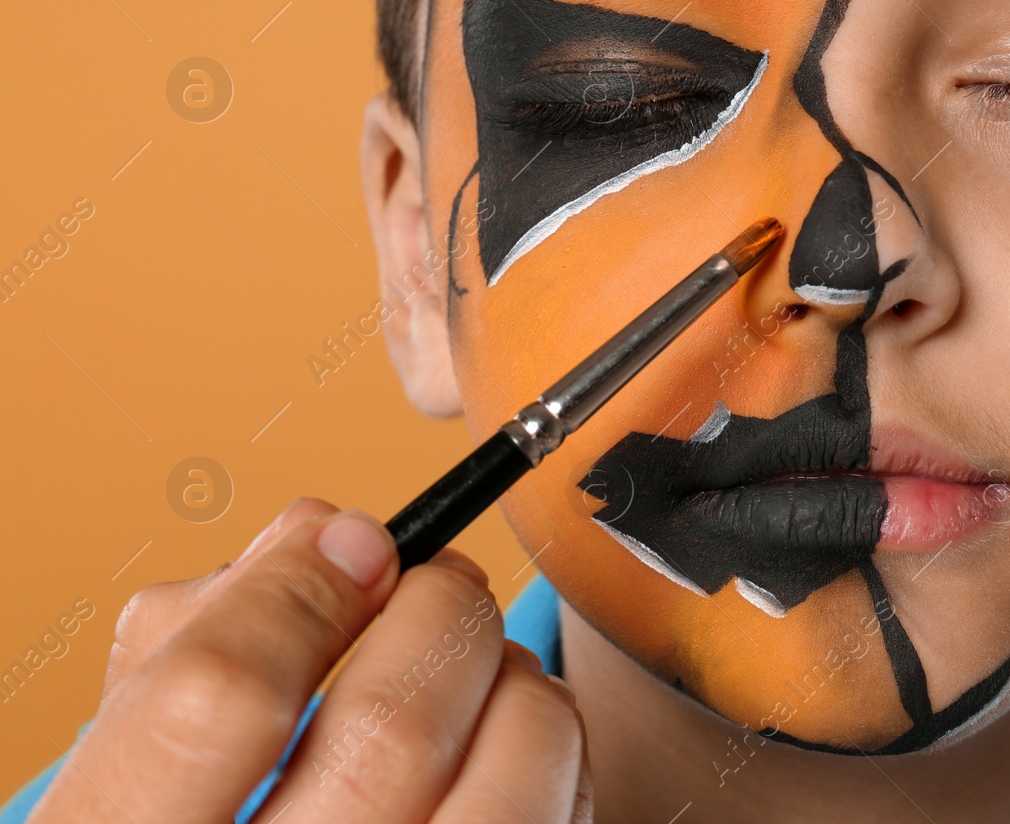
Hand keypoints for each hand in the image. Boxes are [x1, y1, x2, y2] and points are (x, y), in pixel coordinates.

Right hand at [31, 498, 591, 822]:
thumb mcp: (132, 750)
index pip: (221, 697)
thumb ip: (199, 630)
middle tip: (441, 581)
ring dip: (509, 680)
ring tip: (477, 661)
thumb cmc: (178, 823)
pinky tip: (497, 736)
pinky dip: (547, 747)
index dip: (299, 591)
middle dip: (438, 615)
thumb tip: (329, 533)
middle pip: (392, 733)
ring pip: (508, 777)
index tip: (349, 541)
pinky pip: (558, 815)